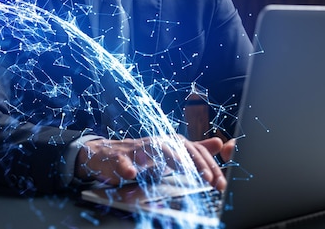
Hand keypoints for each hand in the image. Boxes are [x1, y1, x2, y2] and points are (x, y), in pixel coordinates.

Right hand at [75, 136, 235, 190]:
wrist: (105, 155)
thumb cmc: (139, 157)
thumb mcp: (169, 155)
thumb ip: (193, 151)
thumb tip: (219, 143)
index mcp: (169, 144)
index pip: (193, 149)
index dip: (208, 164)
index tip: (219, 182)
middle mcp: (155, 143)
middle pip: (179, 147)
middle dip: (195, 162)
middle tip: (208, 178)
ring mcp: (136, 149)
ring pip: (153, 147)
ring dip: (169, 157)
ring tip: (182, 167)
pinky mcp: (117, 157)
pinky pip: (122, 161)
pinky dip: (126, 166)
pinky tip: (131, 173)